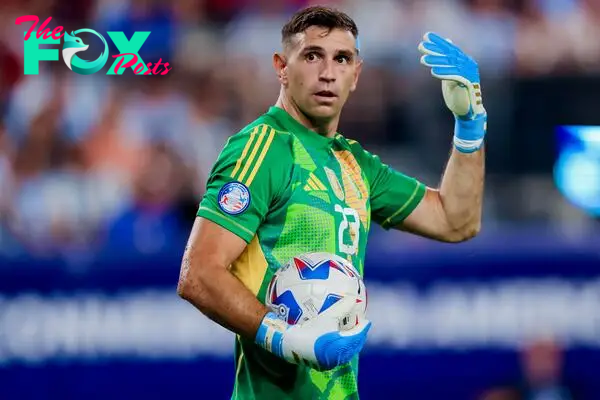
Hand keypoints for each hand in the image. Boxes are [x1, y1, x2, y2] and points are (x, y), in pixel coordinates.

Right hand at [255, 296, 370, 370]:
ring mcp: (331, 361)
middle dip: (358, 335)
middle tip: (360, 325)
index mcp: (343, 345)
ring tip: (350, 331)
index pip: (358, 336)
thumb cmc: (310, 330)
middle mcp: (340, 356)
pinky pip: (338, 353)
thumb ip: (341, 307)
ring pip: (346, 350)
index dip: (363, 328)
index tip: (367, 320)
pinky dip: (341, 345)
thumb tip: (353, 297)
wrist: (292, 345)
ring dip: (350, 341)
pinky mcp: (324, 364)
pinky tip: (336, 338)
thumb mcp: (326, 316)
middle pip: (354, 345)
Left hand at [418, 32, 486, 152]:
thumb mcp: (450, 75)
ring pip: (451, 64)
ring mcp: (470, 73)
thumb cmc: (457, 94)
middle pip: (449, 54)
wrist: (466, 111)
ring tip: (422, 60)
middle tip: (421, 46)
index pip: (450, 48)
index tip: (426, 36)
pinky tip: (433, 71)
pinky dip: (444, 73)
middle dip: (434, 49)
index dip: (438, 41)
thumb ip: (447, 62)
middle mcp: (468, 64)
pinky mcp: (469, 83)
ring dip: (436, 61)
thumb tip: (447, 45)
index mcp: (464, 61)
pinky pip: (455, 76)